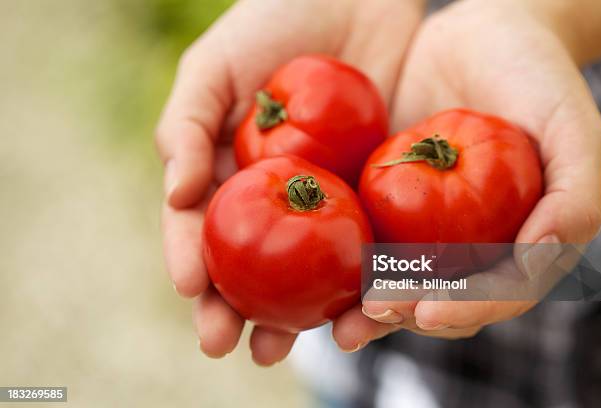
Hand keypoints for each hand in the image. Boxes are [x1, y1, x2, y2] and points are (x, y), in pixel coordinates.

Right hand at [155, 0, 424, 364]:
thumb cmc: (278, 20)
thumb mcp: (216, 62)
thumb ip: (187, 123)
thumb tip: (175, 195)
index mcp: (227, 171)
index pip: (201, 227)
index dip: (191, 260)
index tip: (193, 290)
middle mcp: (272, 198)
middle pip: (247, 265)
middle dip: (234, 308)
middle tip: (228, 344)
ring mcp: (324, 202)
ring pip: (301, 273)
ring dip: (287, 316)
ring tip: (277, 349)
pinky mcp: (375, 197)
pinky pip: (363, 246)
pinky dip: (354, 282)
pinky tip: (349, 310)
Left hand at [333, 0, 600, 345]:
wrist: (480, 33)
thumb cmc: (535, 76)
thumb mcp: (571, 128)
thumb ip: (575, 195)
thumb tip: (544, 254)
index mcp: (520, 240)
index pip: (497, 291)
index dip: (466, 307)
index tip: (428, 309)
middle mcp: (473, 243)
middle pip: (443, 295)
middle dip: (409, 314)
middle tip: (374, 314)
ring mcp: (429, 227)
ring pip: (402, 281)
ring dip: (373, 311)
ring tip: (343, 327)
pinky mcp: (390, 202)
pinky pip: (367, 239)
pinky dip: (346, 265)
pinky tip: (321, 281)